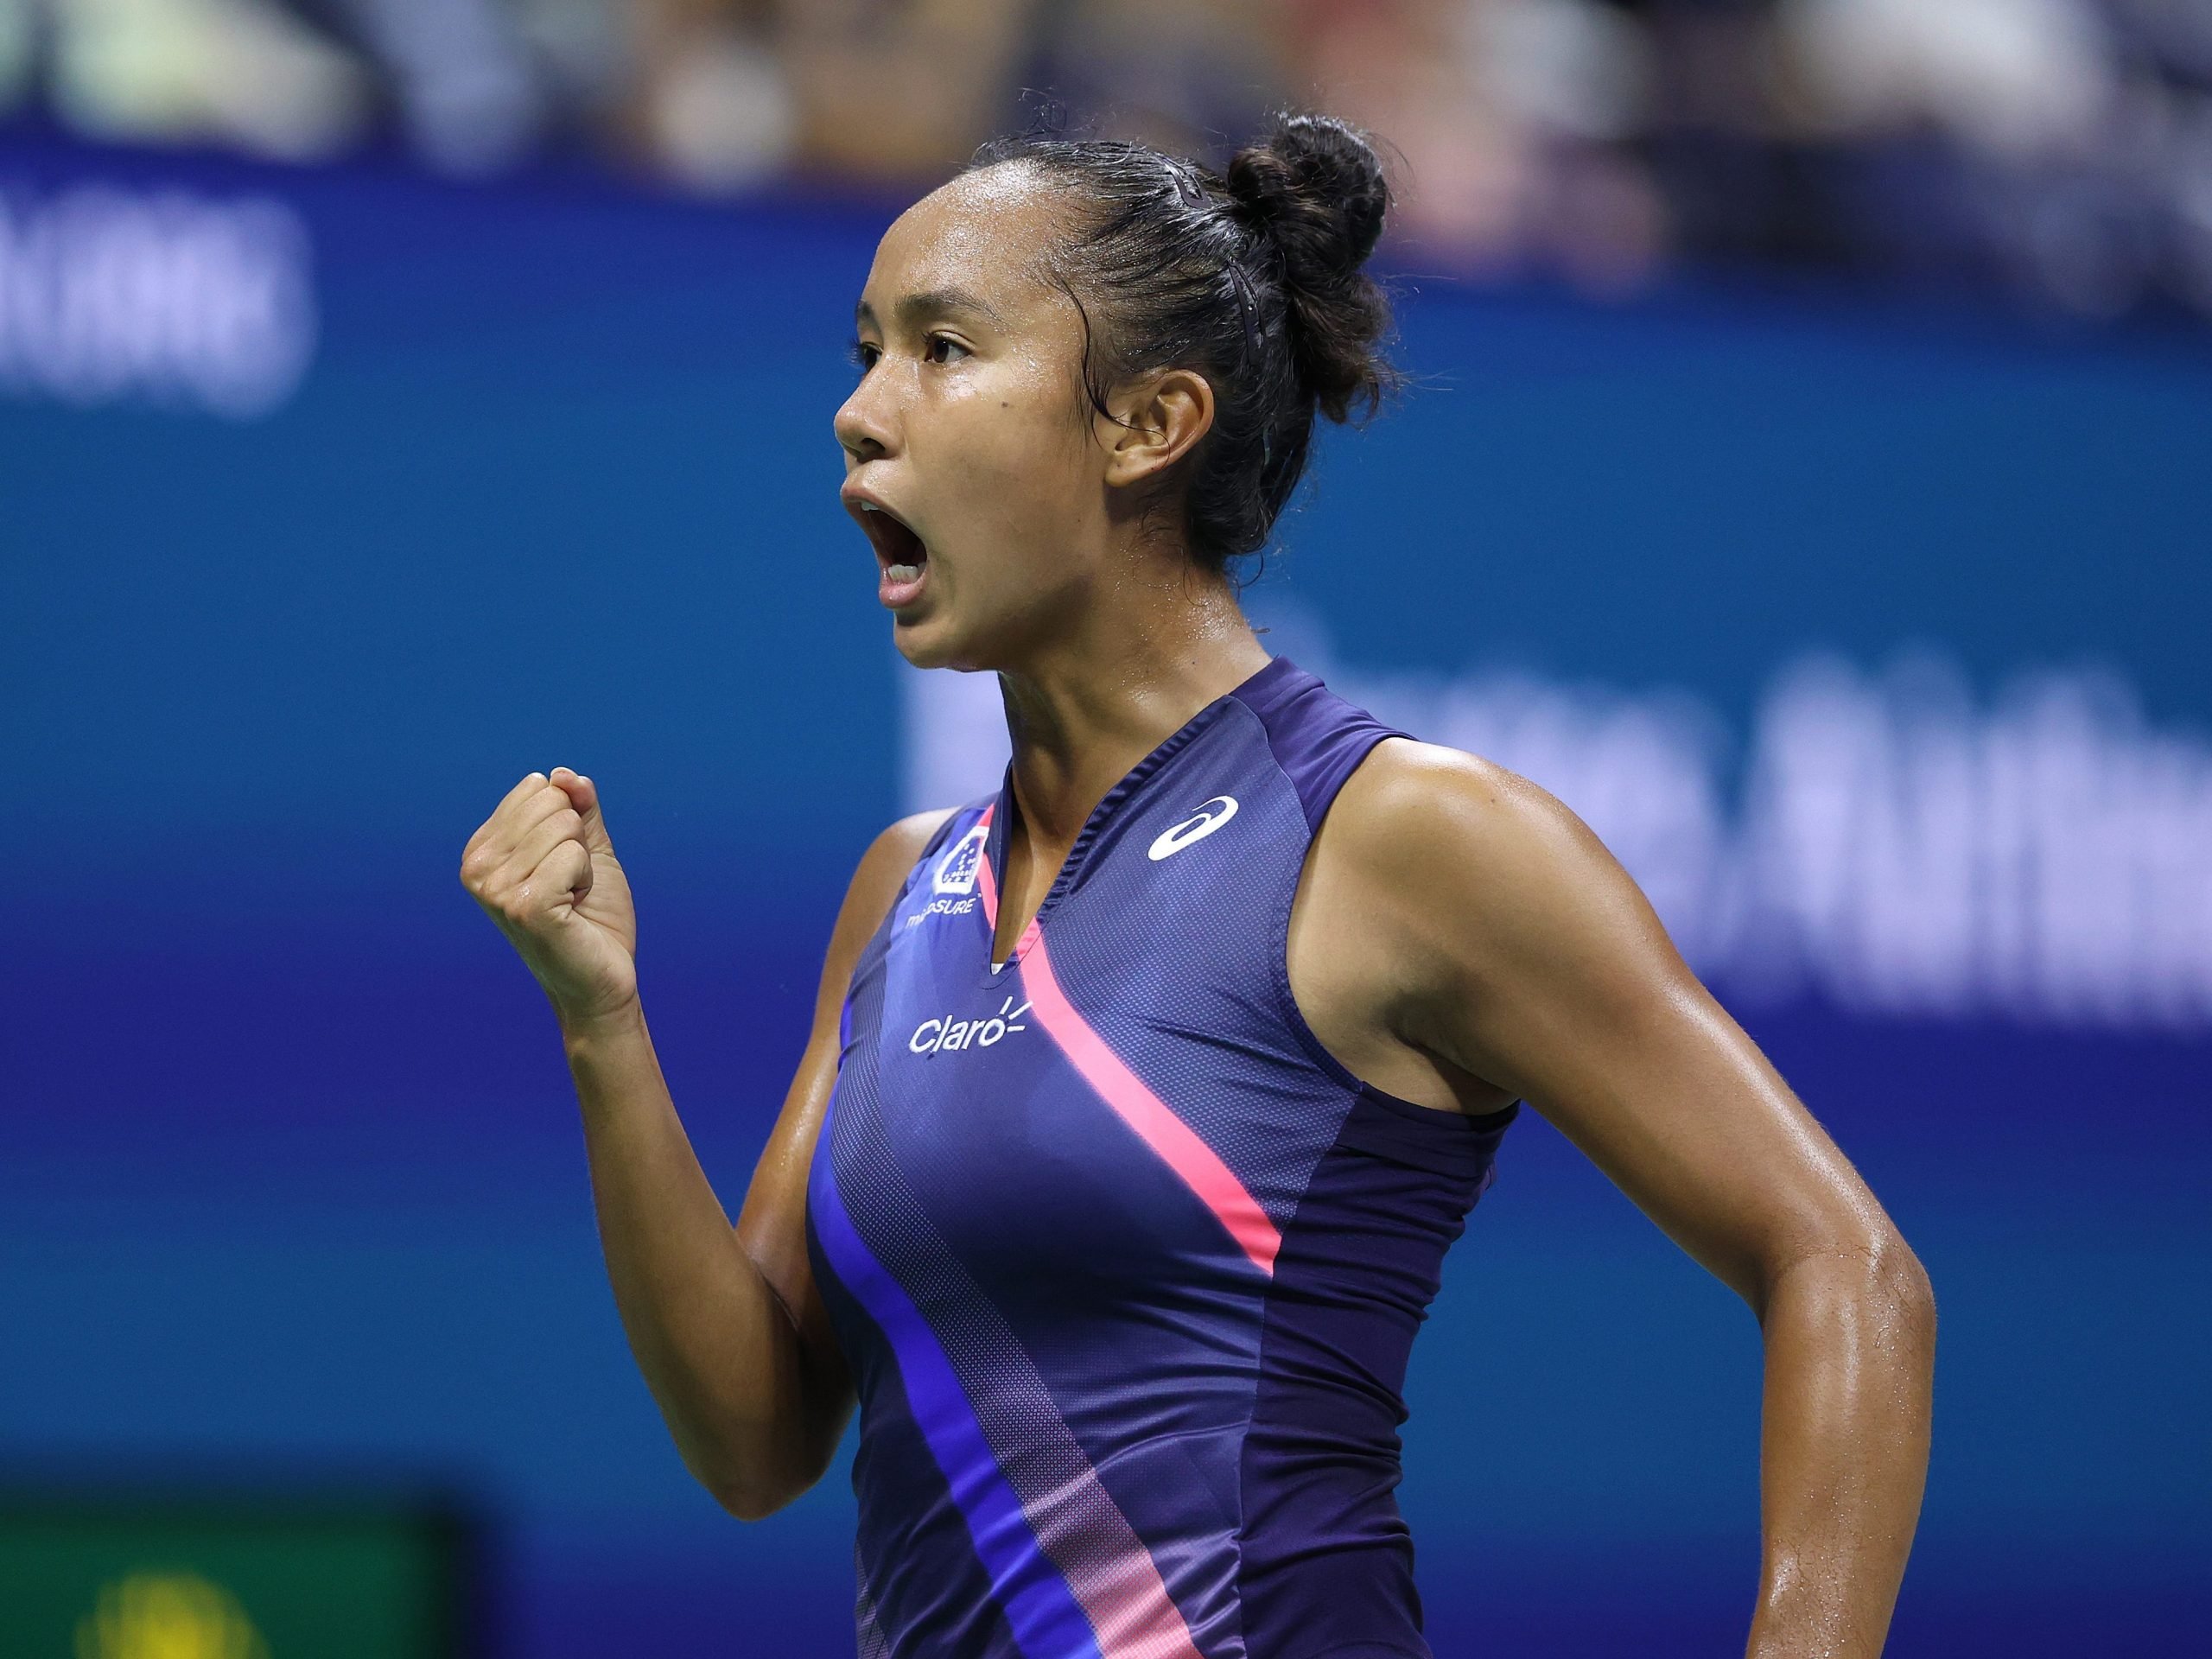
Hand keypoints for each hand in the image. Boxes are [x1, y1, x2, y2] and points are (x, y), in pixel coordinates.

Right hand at [461, 767, 638, 1027]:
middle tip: (571, 887)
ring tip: (572, 900)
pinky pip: (574, 855)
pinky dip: (587, 879)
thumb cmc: (592, 917)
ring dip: (584, 864)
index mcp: (482, 849)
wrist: (602, 979)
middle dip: (578, 842)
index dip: (570, 824)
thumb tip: (565, 774)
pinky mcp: (524, 907)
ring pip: (565, 827)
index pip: (539, 788)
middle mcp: (477, 868)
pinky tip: (574, 910)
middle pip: (552, 803)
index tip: (564, 867)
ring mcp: (495, 889)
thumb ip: (580, 808)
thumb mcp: (588, 849)